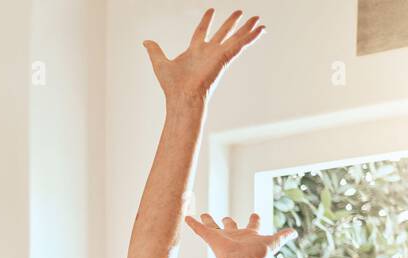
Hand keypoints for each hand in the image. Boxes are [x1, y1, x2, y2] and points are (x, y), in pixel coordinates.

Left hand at [145, 9, 264, 103]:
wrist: (182, 97)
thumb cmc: (172, 86)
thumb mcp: (160, 63)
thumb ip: (155, 51)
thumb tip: (145, 42)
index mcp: (194, 51)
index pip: (201, 31)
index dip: (206, 21)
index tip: (211, 10)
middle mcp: (208, 52)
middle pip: (222, 32)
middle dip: (231, 22)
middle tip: (240, 12)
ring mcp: (218, 55)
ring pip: (235, 37)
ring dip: (246, 28)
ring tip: (257, 18)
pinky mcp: (225, 57)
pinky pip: (241, 44)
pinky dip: (252, 37)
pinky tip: (262, 29)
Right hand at [184, 213, 293, 257]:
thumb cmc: (256, 256)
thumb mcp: (273, 243)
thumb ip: (282, 237)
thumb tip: (295, 232)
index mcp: (248, 237)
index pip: (252, 226)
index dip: (254, 220)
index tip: (255, 214)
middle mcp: (235, 237)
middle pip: (231, 227)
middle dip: (228, 222)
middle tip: (226, 218)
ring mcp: (222, 238)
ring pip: (213, 227)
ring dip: (208, 221)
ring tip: (202, 214)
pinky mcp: (212, 239)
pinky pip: (200, 230)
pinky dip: (193, 224)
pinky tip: (187, 217)